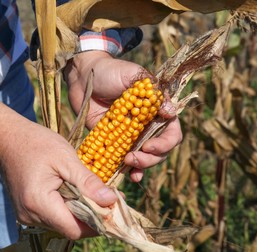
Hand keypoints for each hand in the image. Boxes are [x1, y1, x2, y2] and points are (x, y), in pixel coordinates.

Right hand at [0, 98, 117, 238]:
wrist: (6, 138)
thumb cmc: (35, 143)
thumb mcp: (66, 158)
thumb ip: (88, 182)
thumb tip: (111, 201)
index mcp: (38, 202)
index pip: (74, 229)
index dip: (97, 223)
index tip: (114, 208)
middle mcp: (30, 215)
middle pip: (69, 227)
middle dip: (92, 216)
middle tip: (111, 198)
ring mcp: (27, 214)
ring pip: (62, 223)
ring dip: (81, 212)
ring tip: (97, 193)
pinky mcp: (27, 210)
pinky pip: (53, 216)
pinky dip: (68, 208)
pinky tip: (78, 193)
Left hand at [64, 51, 182, 181]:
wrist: (84, 78)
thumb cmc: (111, 71)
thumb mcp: (134, 74)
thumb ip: (152, 92)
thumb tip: (171, 112)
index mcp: (156, 110)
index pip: (172, 131)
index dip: (165, 143)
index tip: (148, 145)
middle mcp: (147, 125)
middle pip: (161, 150)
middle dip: (152, 158)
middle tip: (134, 157)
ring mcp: (131, 136)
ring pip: (146, 158)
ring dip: (142, 166)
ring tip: (128, 162)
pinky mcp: (115, 142)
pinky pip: (127, 160)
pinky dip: (130, 170)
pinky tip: (129, 175)